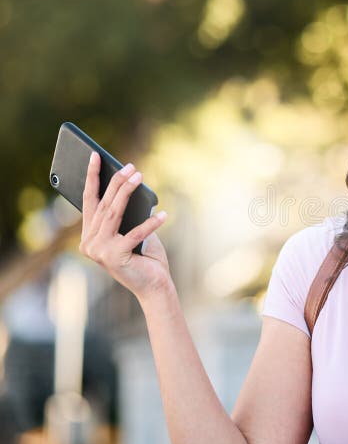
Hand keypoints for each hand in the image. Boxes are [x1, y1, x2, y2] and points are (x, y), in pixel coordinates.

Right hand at [79, 151, 172, 300]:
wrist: (154, 287)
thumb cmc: (146, 257)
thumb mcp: (134, 231)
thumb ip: (127, 214)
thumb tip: (131, 185)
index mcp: (90, 235)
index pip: (89, 201)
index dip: (93, 177)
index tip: (95, 156)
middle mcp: (89, 243)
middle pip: (103, 204)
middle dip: (117, 182)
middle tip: (130, 166)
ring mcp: (99, 251)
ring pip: (113, 213)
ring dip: (128, 192)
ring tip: (140, 177)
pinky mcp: (114, 257)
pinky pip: (134, 233)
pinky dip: (150, 223)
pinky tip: (163, 214)